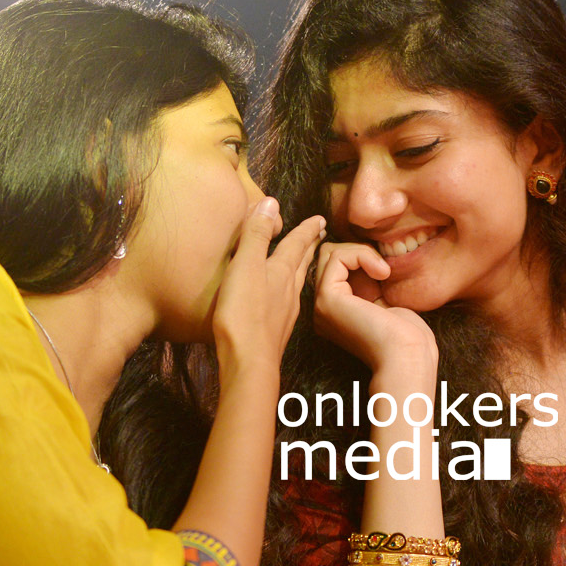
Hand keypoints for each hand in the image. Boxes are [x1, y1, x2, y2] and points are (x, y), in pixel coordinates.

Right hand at [212, 198, 326, 373]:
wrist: (249, 363)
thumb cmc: (245, 313)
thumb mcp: (246, 266)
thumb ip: (257, 234)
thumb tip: (270, 202)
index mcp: (281, 271)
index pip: (298, 243)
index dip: (306, 229)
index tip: (320, 218)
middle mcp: (288, 289)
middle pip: (302, 261)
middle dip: (310, 245)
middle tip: (321, 234)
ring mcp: (285, 311)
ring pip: (297, 281)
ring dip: (302, 267)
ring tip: (306, 260)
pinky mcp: (277, 329)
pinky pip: (289, 300)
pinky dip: (290, 289)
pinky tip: (285, 297)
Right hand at [312, 242, 436, 374]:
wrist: (408, 357)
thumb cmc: (406, 336)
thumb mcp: (386, 300)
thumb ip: (371, 280)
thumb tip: (368, 251)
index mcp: (337, 311)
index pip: (337, 266)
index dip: (361, 258)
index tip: (387, 272)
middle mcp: (323, 309)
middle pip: (328, 256)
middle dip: (358, 251)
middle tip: (384, 270)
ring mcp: (321, 304)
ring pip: (330, 252)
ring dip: (362, 252)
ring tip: (384, 272)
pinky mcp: (327, 298)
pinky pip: (337, 256)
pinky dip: (362, 254)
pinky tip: (383, 273)